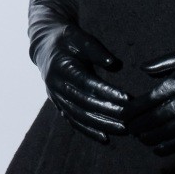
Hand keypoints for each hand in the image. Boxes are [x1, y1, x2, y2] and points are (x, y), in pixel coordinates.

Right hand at [27, 0, 130, 143]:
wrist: (44, 46)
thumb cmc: (66, 38)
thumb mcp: (78, 35)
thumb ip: (94, 48)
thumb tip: (113, 64)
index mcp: (62, 67)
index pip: (88, 83)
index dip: (107, 92)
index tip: (127, 99)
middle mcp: (57, 85)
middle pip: (85, 103)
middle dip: (108, 112)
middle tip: (130, 119)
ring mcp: (56, 97)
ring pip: (80, 116)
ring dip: (102, 125)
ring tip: (123, 130)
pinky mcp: (58, 104)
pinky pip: (73, 121)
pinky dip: (88, 131)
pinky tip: (105, 138)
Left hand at [126, 35, 174, 155]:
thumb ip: (164, 64)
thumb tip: (143, 69)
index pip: (144, 103)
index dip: (130, 112)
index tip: (122, 114)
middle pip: (150, 121)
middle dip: (135, 126)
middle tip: (126, 127)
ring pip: (162, 134)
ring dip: (147, 137)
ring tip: (139, 136)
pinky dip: (165, 146)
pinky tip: (157, 147)